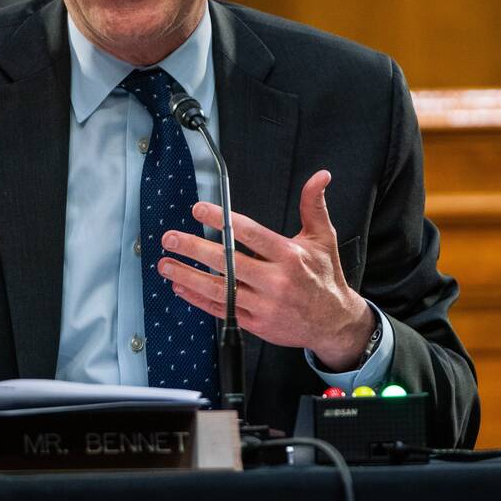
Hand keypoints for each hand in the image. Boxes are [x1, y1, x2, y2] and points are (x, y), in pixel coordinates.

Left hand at [157, 170, 374, 370]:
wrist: (334, 323)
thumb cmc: (324, 277)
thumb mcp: (323, 239)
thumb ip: (314, 206)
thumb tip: (320, 176)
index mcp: (290, 256)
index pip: (250, 234)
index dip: (222, 221)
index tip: (199, 209)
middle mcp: (276, 281)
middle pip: (228, 263)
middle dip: (195, 249)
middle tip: (171, 238)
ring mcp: (264, 305)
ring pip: (220, 290)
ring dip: (188, 276)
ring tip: (165, 263)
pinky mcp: (256, 324)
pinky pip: (222, 310)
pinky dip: (198, 299)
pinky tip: (181, 286)